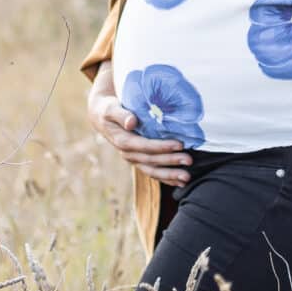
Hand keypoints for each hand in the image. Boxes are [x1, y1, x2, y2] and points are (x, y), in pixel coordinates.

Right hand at [87, 61, 192, 186]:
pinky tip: (180, 182)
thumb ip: (121, 114)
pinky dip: (166, 178)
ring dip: (170, 175)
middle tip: (189, 161)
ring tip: (187, 177)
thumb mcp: (111, 108)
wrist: (102, 116)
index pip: (144, 146)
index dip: (162, 147)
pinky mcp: (138, 160)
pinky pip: (152, 173)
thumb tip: (132, 122)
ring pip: (152, 171)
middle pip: (151, 161)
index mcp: (122, 140)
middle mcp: (128, 153)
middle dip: (171, 162)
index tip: (179, 145)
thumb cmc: (109, 108)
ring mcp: (133, 159)